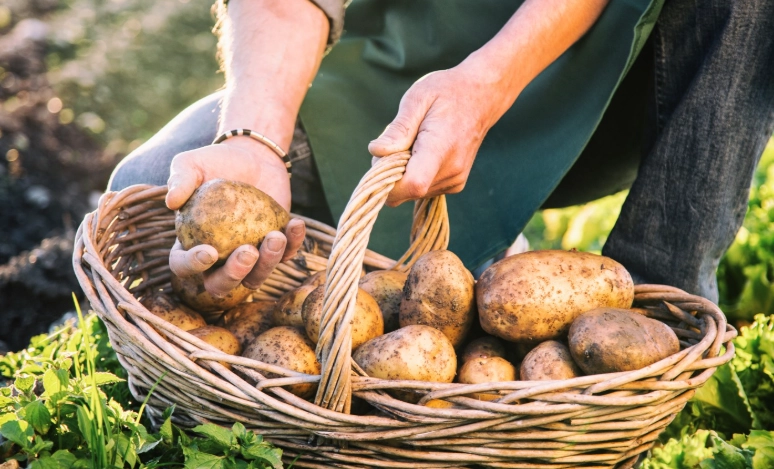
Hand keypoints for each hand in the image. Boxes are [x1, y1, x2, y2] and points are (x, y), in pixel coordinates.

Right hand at [166, 137, 305, 296]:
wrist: (253, 158)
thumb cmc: (216, 162)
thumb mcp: (192, 164)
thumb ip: (180, 179)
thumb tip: (172, 201)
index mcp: (190, 243)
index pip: (183, 265)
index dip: (193, 266)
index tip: (210, 251)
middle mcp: (218, 259)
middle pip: (220, 285)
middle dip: (234, 275)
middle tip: (248, 251)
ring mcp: (249, 257)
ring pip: (255, 277)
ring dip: (267, 263)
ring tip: (276, 236)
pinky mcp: (275, 249)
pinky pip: (285, 255)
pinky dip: (293, 244)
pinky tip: (295, 224)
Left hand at [368, 62, 516, 206]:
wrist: (482, 96)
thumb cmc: (447, 92)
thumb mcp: (418, 98)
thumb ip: (398, 128)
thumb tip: (377, 152)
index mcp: (441, 148)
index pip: (412, 184)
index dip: (388, 181)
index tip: (380, 159)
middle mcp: (451, 171)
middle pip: (405, 191)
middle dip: (390, 172)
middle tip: (397, 141)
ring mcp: (455, 181)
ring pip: (410, 193)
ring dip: (402, 172)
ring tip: (414, 143)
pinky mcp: (454, 185)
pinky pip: (421, 190)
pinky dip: (414, 174)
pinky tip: (422, 151)